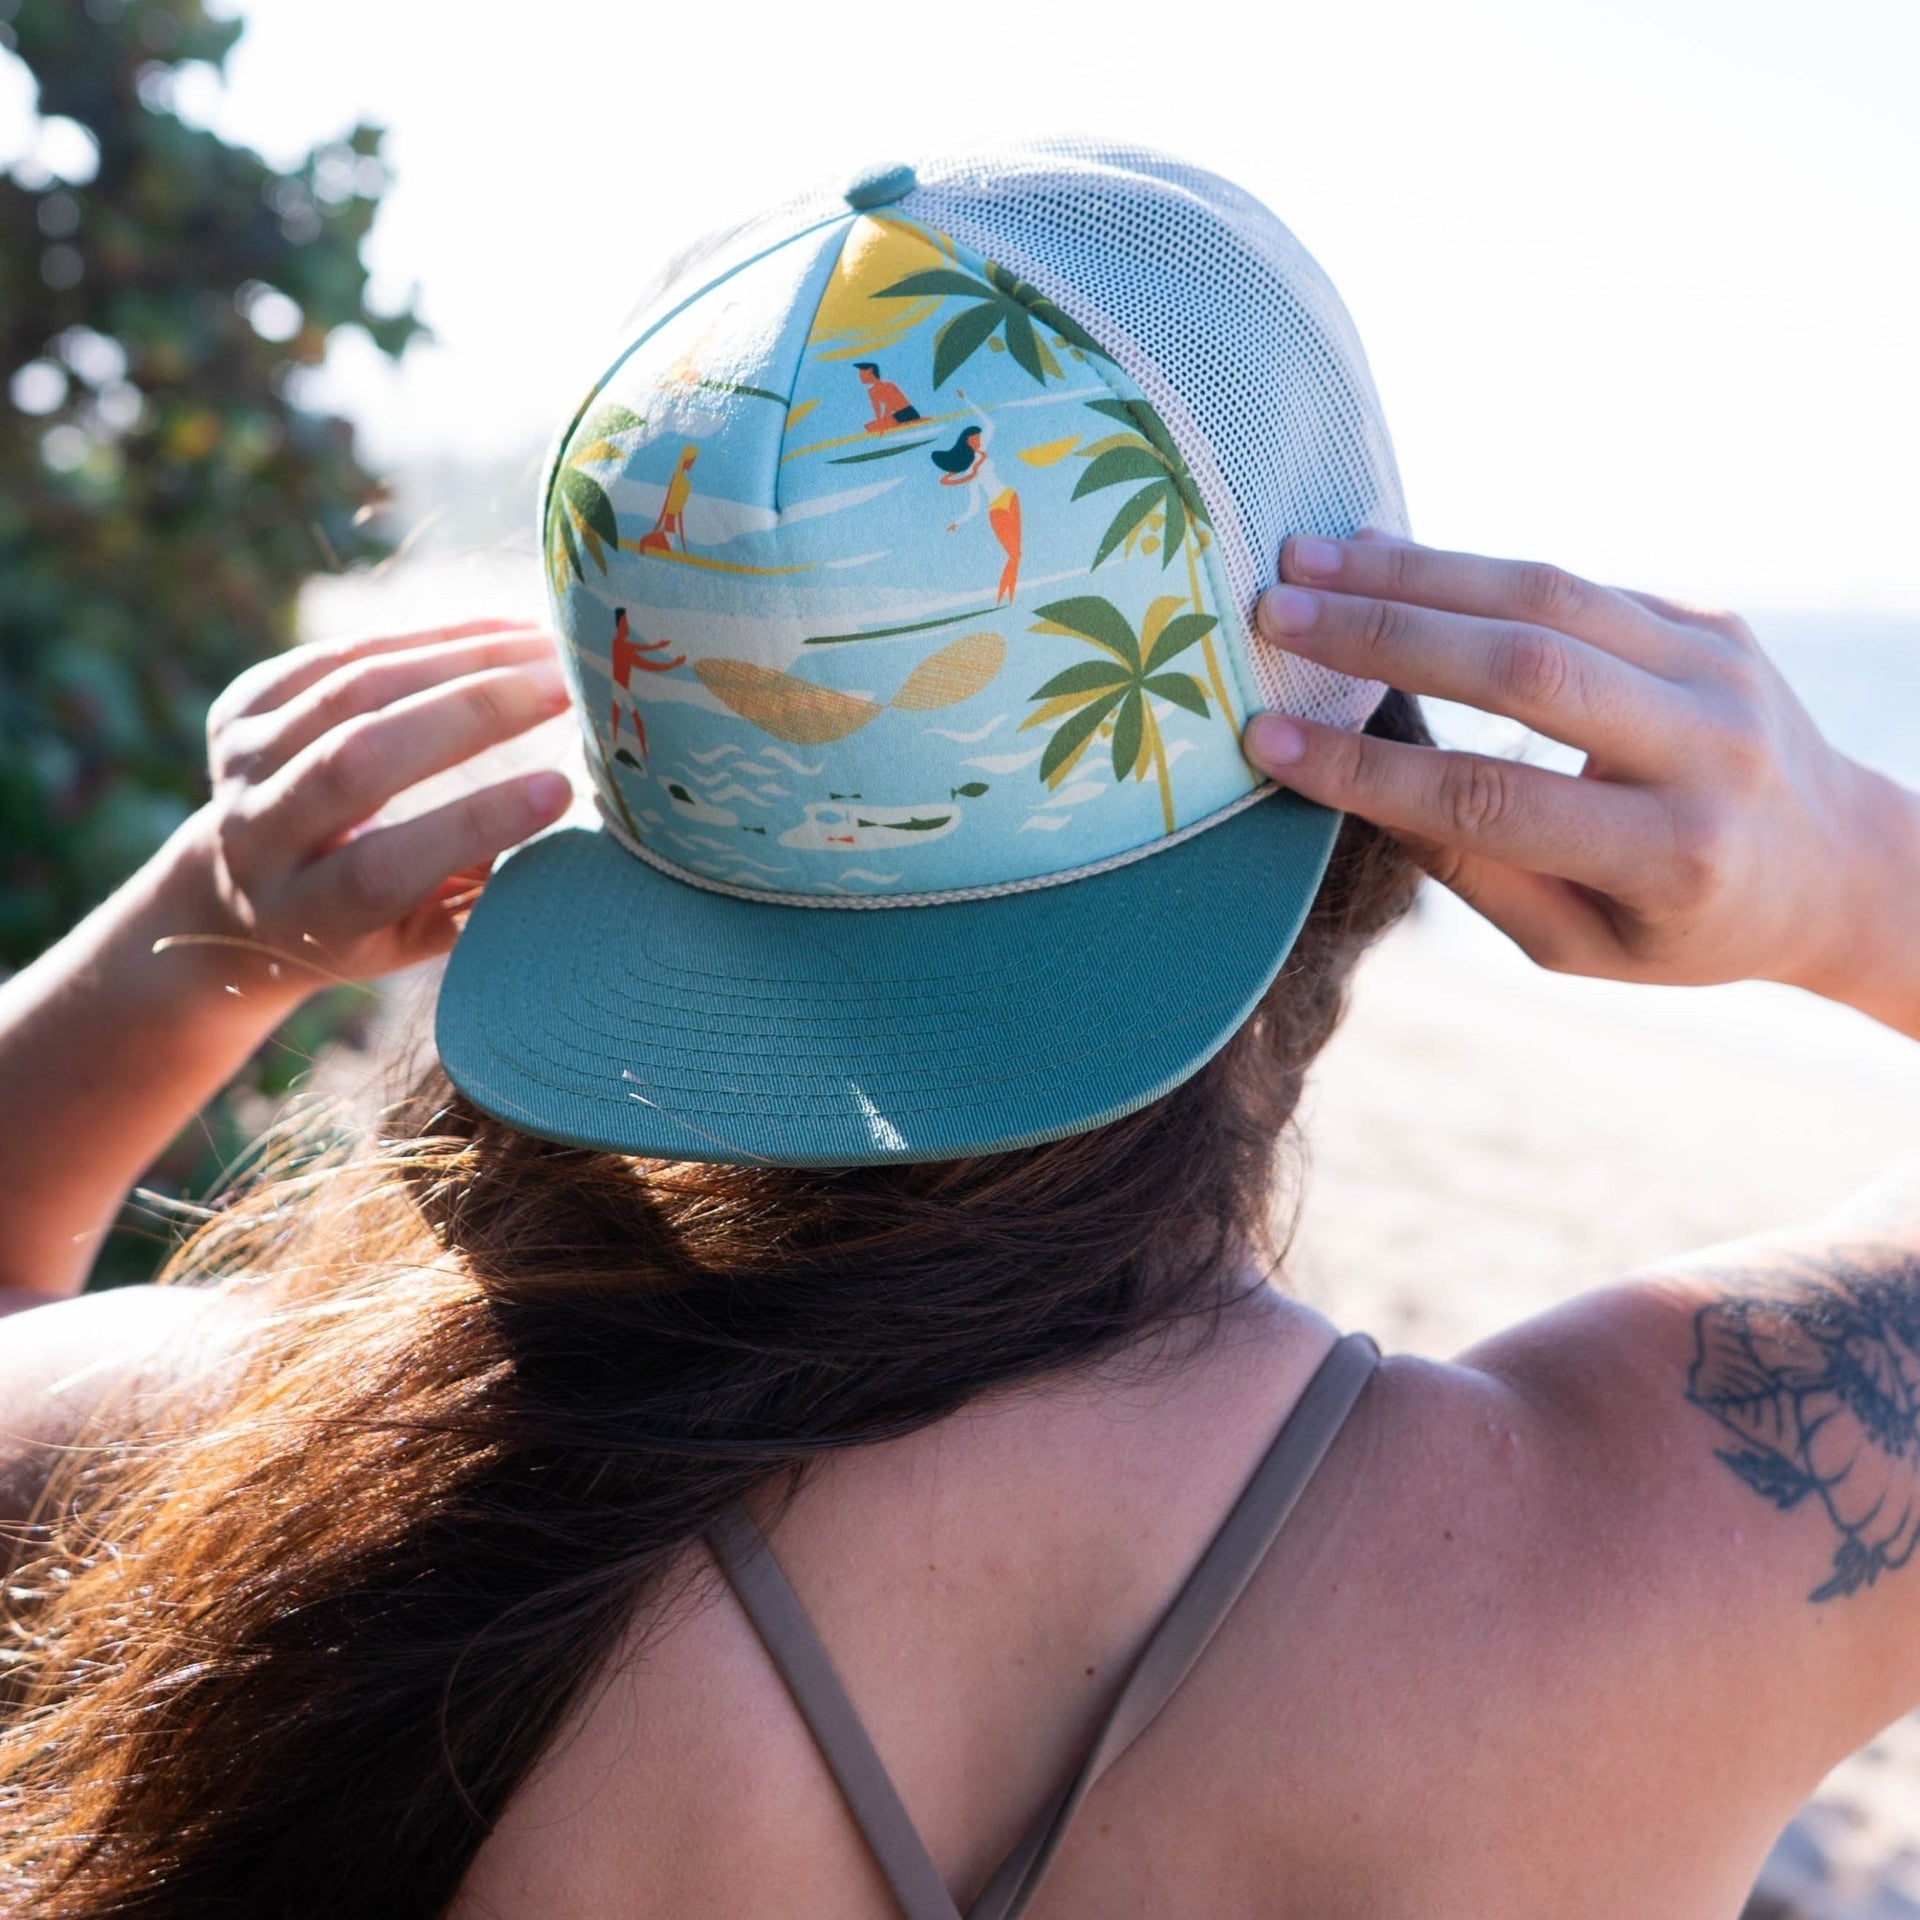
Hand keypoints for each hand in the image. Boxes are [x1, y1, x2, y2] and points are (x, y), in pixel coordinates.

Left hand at [189, 617, 572, 993]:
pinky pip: (341, 655)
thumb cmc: (361, 926)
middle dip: (471, 715)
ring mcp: (241, 764)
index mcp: (305, 913)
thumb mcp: (413, 936)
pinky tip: (500, 632)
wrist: (237, 896)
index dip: (474, 825)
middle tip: (565, 689)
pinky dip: (430, 638)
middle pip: (359, 761)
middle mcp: (257, 837)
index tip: (560, 788)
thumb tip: (559, 820)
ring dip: (462, 660)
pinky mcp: (242, 707)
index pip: (384, 867)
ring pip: (351, 691)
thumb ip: (474, 896)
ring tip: (545, 647)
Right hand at [1239, 535, 1917, 1016]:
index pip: (1492, 796)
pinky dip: (1464, 568)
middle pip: (1524, 668)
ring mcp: (1718, 665)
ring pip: (1545, 595)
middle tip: (1273, 613)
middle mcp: (1709, 748)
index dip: (1369, 769)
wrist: (1832, 864)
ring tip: (1307, 559)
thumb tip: (1352, 786)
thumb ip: (1472, 865)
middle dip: (1383, 636)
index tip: (1268, 741)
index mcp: (1673, 854)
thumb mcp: (1573, 939)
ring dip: (1411, 572)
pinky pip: (1569, 584)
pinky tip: (1380, 557)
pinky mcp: (1706, 617)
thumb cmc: (1677, 925)